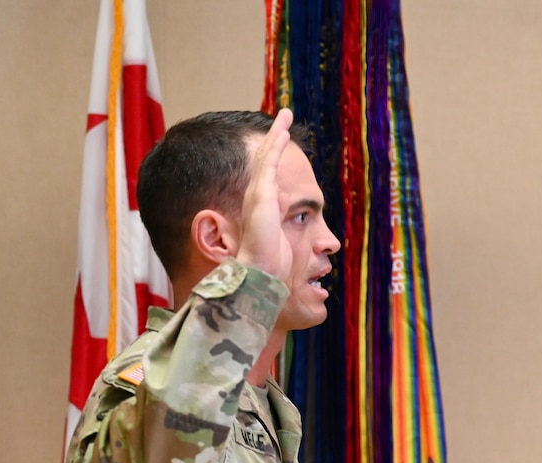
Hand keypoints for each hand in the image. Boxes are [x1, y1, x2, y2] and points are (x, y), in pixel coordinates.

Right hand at [235, 108, 294, 282]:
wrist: (261, 268)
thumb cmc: (272, 256)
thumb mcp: (281, 228)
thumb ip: (281, 210)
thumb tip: (285, 196)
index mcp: (261, 201)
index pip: (268, 171)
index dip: (275, 153)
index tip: (282, 139)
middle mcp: (257, 193)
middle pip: (266, 157)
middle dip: (275, 136)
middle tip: (284, 117)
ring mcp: (258, 191)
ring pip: (267, 154)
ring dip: (277, 133)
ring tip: (285, 115)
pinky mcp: (262, 192)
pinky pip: (269, 162)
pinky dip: (276, 145)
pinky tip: (283, 131)